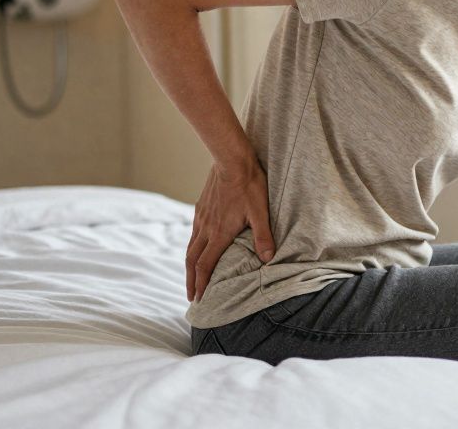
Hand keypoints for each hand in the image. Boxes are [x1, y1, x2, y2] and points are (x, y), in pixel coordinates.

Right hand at [186, 156, 275, 302]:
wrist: (231, 160)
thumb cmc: (249, 185)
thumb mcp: (260, 212)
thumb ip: (263, 236)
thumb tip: (268, 259)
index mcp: (219, 233)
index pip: (205, 265)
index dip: (201, 284)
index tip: (197, 298)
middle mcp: (206, 228)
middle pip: (192, 260)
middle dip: (191, 280)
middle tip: (190, 296)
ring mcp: (201, 218)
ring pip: (190, 247)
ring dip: (190, 265)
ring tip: (191, 277)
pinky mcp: (201, 208)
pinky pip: (193, 234)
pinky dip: (192, 248)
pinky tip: (197, 247)